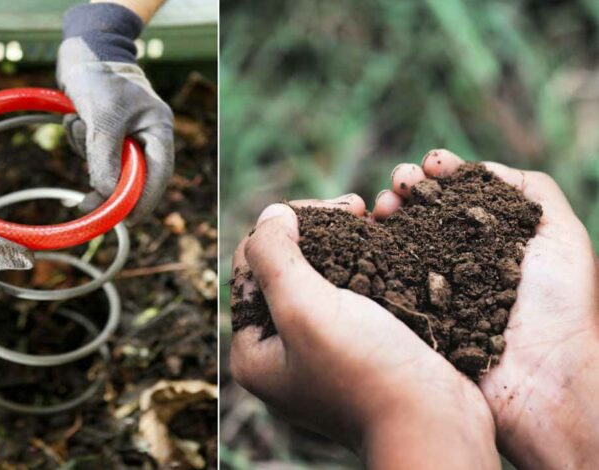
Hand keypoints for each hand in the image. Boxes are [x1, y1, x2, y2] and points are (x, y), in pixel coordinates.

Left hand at [57, 3, 173, 221]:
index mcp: (158, 130)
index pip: (158, 176)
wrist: (81, 48)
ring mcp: (126, 136)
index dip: (144, 201)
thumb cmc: (100, 75)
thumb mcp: (103, 116)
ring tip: (79, 121)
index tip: (126, 221)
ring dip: (87, 154)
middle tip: (85, 203)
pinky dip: (80, 142)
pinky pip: (93, 154)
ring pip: (108, 166)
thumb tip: (107, 194)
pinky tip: (75, 117)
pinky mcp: (105, 134)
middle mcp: (146, 136)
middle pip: (133, 178)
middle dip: (107, 184)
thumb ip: (106, 156)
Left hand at [230, 198, 498, 468]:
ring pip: (322, 279)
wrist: (437, 423)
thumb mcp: (305, 309)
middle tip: (354, 207)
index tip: (328, 208)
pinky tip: (388, 243)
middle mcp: (282, 354)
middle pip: (284, 272)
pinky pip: (352, 296)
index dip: (283, 227)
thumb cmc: (367, 371)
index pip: (250, 269)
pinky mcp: (360, 351)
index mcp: (254, 352)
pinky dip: (367, 265)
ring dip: (344, 243)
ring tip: (372, 217)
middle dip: (318, 232)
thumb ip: (274, 257)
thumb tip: (270, 215)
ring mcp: (321, 354)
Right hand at [382, 150, 598, 468]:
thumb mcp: (561, 235)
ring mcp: (428, 287)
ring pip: (395, 239)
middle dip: (407, 187)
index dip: (442, 173)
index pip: (457, 195)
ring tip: (381, 205)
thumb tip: (481, 168)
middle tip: (400, 181)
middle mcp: (455, 260)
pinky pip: (381, 277)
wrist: (541, 382)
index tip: (432, 162)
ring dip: (384, 211)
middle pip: (420, 212)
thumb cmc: (560, 307)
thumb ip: (531, 190)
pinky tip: (367, 232)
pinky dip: (369, 251)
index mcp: (490, 240)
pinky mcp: (407, 314)